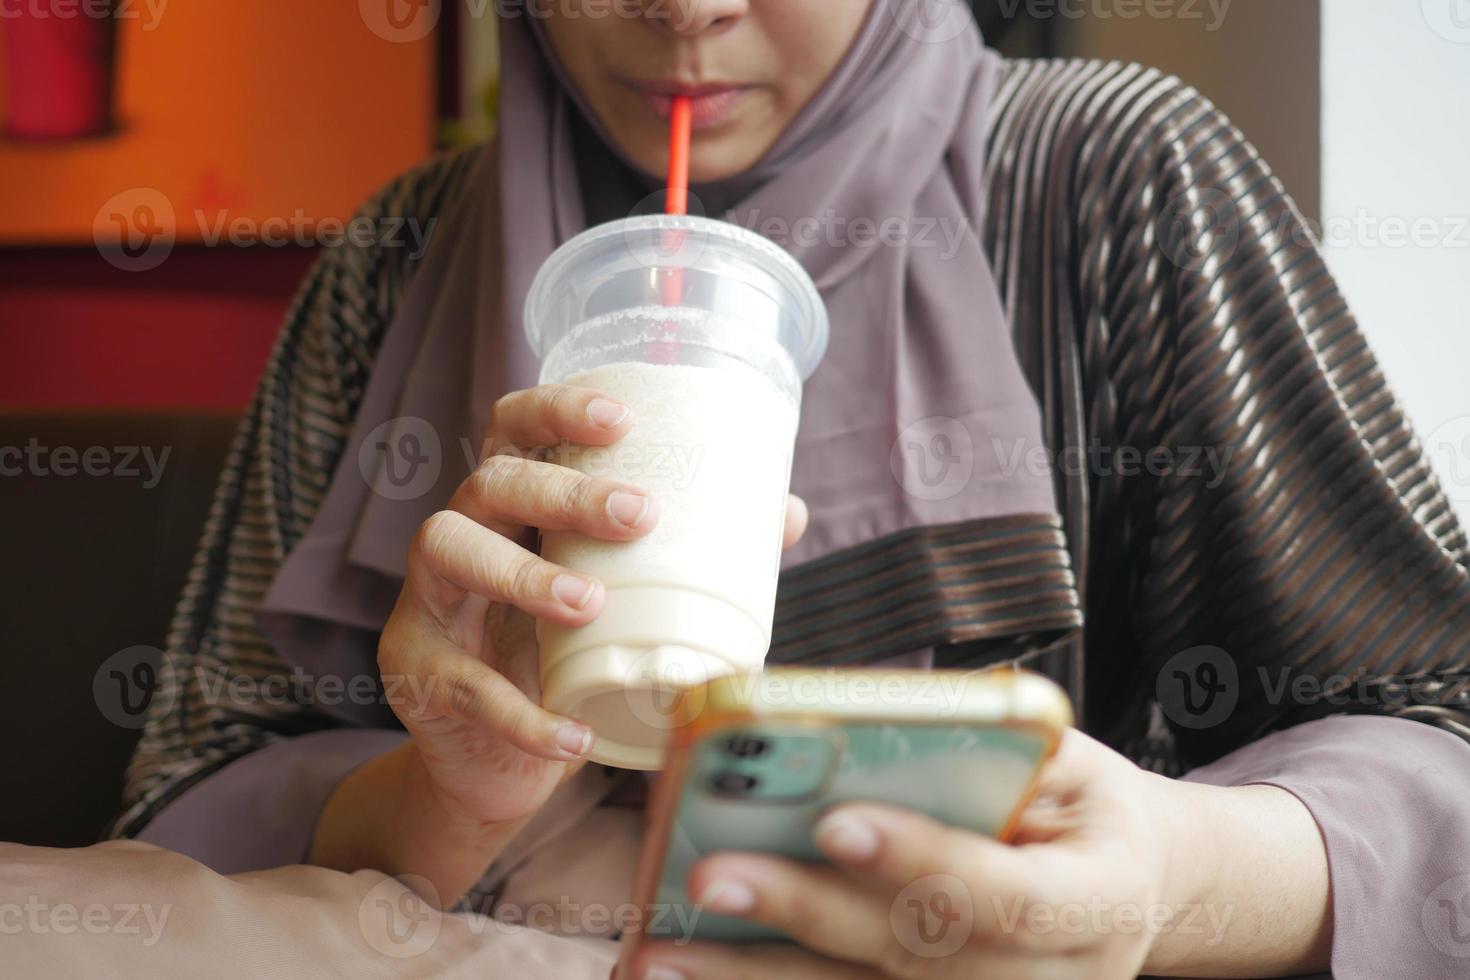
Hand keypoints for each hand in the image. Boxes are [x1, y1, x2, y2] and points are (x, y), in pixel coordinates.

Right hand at [379, 383, 808, 829]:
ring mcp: (429, 603)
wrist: (493, 762)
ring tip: (589, 604)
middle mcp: (462, 535)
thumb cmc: (563, 658)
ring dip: (522, 573)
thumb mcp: (620, 604)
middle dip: (564, 491)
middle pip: (492, 482)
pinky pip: (465, 685)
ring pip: (452, 552)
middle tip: (640, 516)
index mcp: (513, 506)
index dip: (557, 409)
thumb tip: (788, 513)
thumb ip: (692, 558)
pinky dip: (523, 714)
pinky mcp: (417, 672)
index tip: (621, 418)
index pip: (514, 429)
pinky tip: (574, 734)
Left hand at [629, 729, 1172, 979]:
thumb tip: (896, 720)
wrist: (1127, 892)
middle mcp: (1046, 979)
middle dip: (804, 915)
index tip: (835, 819)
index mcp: (1094, 903)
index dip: (920, 861)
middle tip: (706, 875)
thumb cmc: (1085, 815)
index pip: (1003, 893)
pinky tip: (686, 975)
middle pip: (914, 957)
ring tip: (653, 954)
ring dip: (749, 978)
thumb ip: (1008, 752)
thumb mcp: (1081, 770)